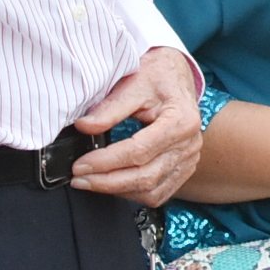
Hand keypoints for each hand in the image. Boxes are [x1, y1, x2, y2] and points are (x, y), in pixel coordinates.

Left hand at [70, 47, 203, 204]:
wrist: (176, 76)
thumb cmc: (157, 75)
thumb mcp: (133, 83)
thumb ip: (109, 108)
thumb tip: (84, 127)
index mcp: (181, 120)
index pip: (139, 151)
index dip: (106, 161)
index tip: (81, 165)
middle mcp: (189, 144)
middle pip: (146, 176)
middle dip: (107, 182)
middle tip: (79, 179)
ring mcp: (189, 159)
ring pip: (151, 191)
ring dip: (118, 191)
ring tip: (91, 182)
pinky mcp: (183, 169)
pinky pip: (158, 193)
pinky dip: (133, 194)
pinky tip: (112, 184)